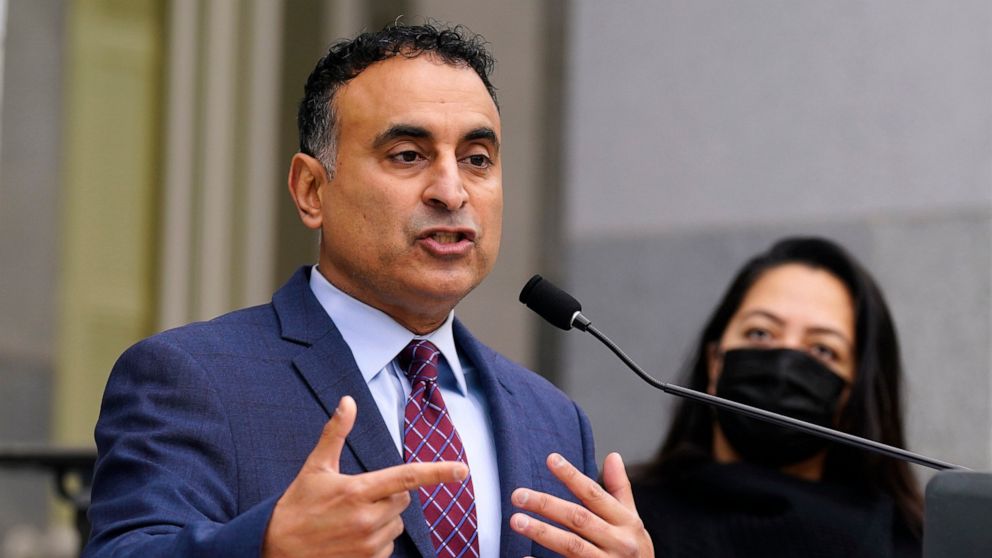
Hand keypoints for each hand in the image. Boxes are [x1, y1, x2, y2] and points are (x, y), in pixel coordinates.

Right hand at [262, 396, 467, 557]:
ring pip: (397, 525)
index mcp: (357, 491)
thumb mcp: (315, 468)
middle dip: (390, 496)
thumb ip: (335, 433)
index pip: (407, 478)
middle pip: (404, 501)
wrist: (276, 550)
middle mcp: (367, 519)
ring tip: (351, 520)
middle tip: (360, 498)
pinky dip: (377, 541)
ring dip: (383, 520)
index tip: (462, 469)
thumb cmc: (297, 507)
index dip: (438, 472)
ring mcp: (369, 545)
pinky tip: (353, 538)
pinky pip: (388, 547)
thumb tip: (348, 401)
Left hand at [510, 452, 652, 557]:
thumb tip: (613, 456)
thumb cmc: (636, 552)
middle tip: (518, 495)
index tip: (551, 459)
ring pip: (571, 546)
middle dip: (547, 505)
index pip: (595, 495)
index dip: (572, 476)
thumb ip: (620, 490)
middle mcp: (618, 543)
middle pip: (579, 519)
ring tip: (516, 520)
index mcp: (627, 523)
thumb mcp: (633, 521)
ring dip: (542, 532)